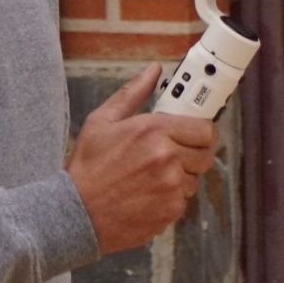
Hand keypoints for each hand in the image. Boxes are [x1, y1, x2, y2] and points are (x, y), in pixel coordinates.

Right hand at [65, 63, 218, 253]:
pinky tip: (147, 195)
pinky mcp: (171, 211)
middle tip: (170, 157)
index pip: (205, 129)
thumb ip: (133, 93)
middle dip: (191, 155)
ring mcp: (172, 187)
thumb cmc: (88, 166)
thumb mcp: (102, 121)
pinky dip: (170, 199)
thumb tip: (154, 71)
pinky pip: (184, 201)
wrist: (77, 212)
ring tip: (151, 178)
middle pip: (206, 155)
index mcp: (154, 130)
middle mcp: (168, 157)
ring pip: (195, 179)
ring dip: (181, 178)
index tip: (190, 135)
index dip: (200, 132)